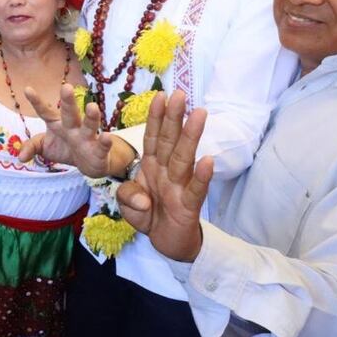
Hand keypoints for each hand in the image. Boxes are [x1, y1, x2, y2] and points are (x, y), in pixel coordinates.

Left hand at [19, 83, 113, 176]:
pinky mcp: (99, 151)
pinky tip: (107, 136)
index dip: (37, 102)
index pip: (45, 112)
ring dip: (91, 117)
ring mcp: (87, 138)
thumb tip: (19, 157)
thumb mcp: (45, 147)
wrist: (90, 163)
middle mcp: (72, 128)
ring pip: (89, 126)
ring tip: (92, 106)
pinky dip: (105, 142)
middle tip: (66, 87)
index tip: (27, 89)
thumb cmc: (65, 148)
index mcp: (57, 124)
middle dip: (68, 101)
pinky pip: (102, 146)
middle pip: (70, 113)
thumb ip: (32, 147)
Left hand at [115, 91, 212, 262]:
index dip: (156, 118)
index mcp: (151, 166)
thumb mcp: (128, 205)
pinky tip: (208, 160)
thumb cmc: (149, 216)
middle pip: (170, 141)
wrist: (166, 243)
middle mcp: (167, 172)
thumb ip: (128, 195)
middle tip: (180, 93)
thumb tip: (142, 198)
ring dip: (191, 136)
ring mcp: (179, 187)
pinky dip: (201, 176)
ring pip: (184, 158)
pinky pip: (195, 190)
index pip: (153, 137)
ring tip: (199, 114)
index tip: (160, 95)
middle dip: (174, 117)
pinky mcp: (189, 206)